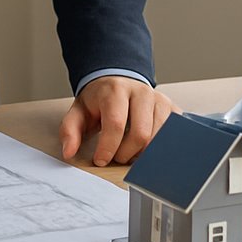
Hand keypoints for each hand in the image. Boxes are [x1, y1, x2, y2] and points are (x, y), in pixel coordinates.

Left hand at [59, 76, 179, 166]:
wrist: (118, 80)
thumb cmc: (99, 99)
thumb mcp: (79, 111)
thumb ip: (70, 130)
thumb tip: (69, 152)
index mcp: (115, 90)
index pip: (116, 123)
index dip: (108, 147)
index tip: (100, 160)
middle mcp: (141, 92)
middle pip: (141, 134)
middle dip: (126, 154)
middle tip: (116, 157)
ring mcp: (160, 100)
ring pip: (159, 138)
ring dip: (143, 153)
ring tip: (129, 151)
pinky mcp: (172, 109)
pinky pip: (172, 135)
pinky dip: (159, 148)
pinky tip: (146, 148)